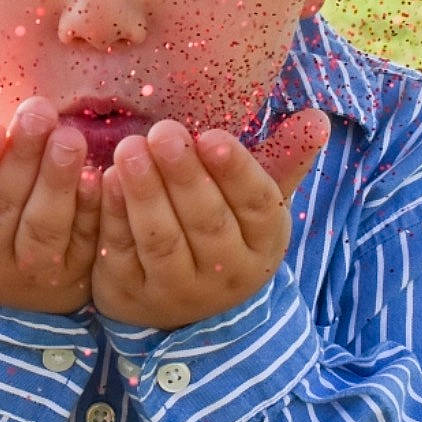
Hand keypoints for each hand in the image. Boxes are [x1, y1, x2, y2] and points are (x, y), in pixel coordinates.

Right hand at [0, 78, 101, 315]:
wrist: (2, 291)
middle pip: (1, 205)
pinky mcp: (71, 277)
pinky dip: (91, 210)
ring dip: (57, 181)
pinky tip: (99, 177)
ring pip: (42, 228)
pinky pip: (83, 243)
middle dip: (21, 157)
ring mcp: (28, 272)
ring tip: (70, 139)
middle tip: (39, 112)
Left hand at [91, 110, 329, 330]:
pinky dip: (114, 217)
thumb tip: (317, 118)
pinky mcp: (131, 297)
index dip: (237, 172)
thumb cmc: (224, 229)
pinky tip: (105, 181)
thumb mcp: (257, 202)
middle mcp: (226, 273)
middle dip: (184, 175)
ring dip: (145, 193)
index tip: (212, 137)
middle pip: (207, 222)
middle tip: (162, 132)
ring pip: (163, 241)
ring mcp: (178, 291)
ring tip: (129, 149)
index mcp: (264, 242)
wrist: (185, 302)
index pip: (258, 206)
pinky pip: (122, 254)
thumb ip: (284, 159)